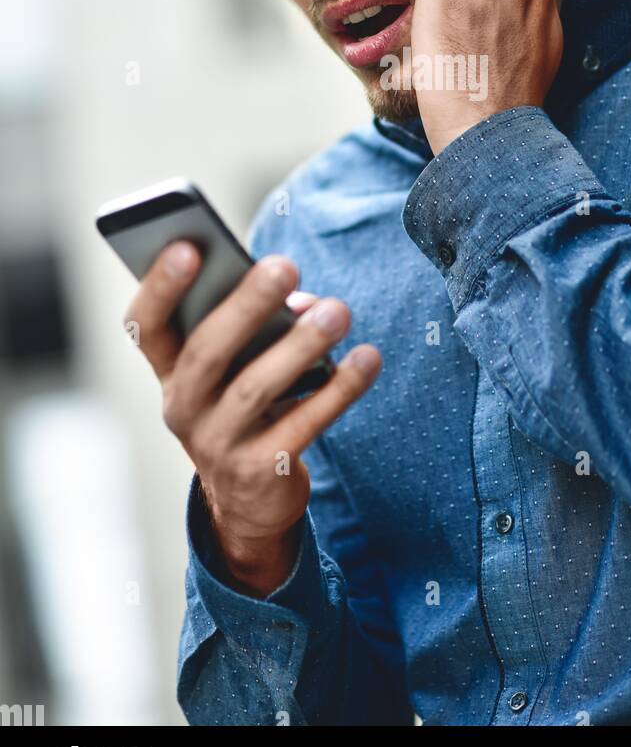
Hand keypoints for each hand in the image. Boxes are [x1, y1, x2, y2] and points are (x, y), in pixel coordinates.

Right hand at [124, 243, 381, 593]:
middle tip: (284, 266)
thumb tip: (307, 305)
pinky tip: (367, 359)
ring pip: (256, 388)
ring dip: (300, 345)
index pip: (145, 324)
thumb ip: (263, 326)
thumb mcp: (238, 367)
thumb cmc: (246, 404)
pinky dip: (338, 390)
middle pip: (207, 351)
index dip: (160, 286)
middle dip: (246, 306)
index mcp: (169, 369)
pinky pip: (302, 425)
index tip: (187, 247)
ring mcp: (217, 443)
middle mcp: (182, 406)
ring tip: (338, 312)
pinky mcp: (260, 472)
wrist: (250, 499)